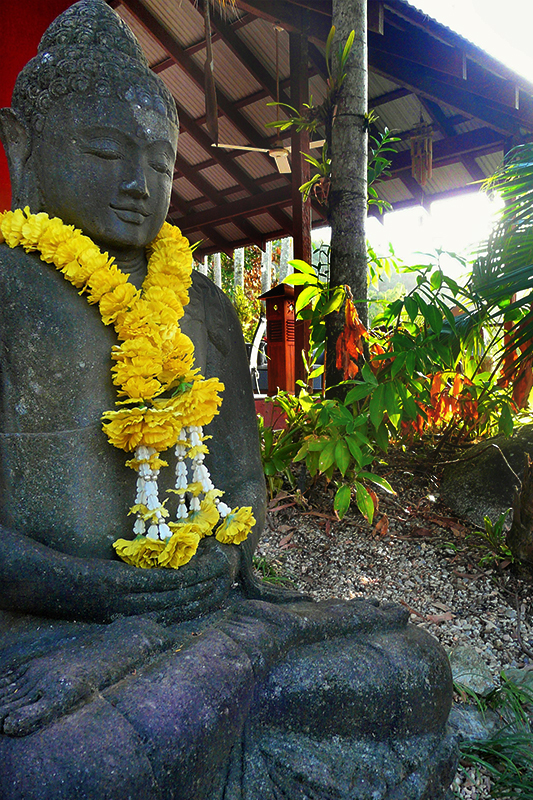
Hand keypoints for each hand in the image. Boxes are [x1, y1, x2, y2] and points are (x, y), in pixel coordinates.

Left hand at [0, 526, 239, 622]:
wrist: (40, 583)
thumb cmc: (69, 586)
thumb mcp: (103, 590)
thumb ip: (126, 589)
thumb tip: (148, 580)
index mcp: (128, 616)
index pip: (171, 616)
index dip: (196, 608)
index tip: (218, 599)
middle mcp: (131, 612)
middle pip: (178, 608)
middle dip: (206, 598)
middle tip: (229, 586)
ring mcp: (127, 599)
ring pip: (173, 596)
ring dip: (200, 586)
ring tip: (221, 574)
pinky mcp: (121, 584)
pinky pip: (158, 583)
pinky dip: (181, 577)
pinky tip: (197, 569)